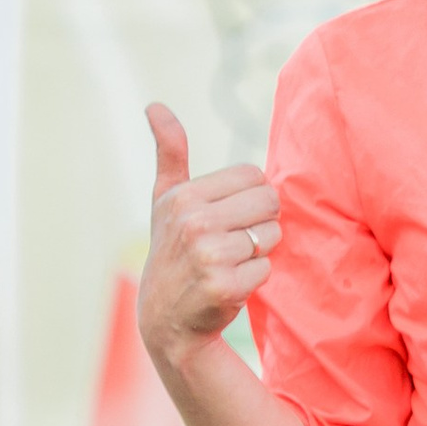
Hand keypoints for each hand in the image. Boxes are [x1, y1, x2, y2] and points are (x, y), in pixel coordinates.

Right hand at [136, 103, 280, 376]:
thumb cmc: (173, 252)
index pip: (253, 176)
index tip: (226, 218)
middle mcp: (193, 222)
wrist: (165, 321)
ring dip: (259, 251)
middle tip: (233, 243)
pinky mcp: (224, 287)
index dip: (248, 198)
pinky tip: (230, 286)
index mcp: (182, 197)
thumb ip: (169, 153)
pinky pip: (267, 268)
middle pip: (269, 202)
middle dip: (259, 222)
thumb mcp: (165, 201)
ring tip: (229, 264)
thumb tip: (154, 105)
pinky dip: (255, 279)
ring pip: (271, 235)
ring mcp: (208, 255)